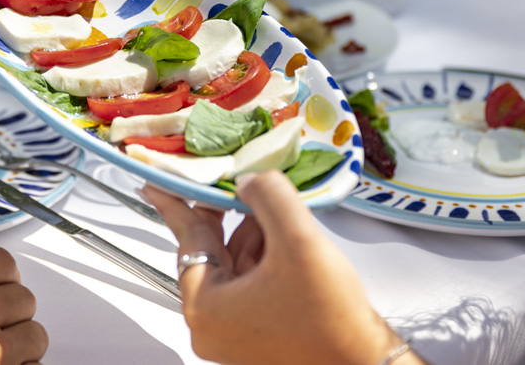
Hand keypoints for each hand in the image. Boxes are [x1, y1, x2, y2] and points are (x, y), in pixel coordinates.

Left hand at [142, 172, 414, 364]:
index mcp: (205, 308)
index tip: (160, 181)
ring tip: (279, 214)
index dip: (177, 201)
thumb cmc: (331, 320)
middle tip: (237, 183)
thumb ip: (268, 195)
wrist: (365, 364)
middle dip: (231, 216)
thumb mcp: (297, 239)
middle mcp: (212, 326)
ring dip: (254, 234)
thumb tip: (250, 179)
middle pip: (212, 250)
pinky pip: (250, 281)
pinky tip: (288, 240)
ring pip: (234, 263)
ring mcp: (234, 332)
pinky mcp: (257, 332)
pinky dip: (266, 255)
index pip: (187, 239)